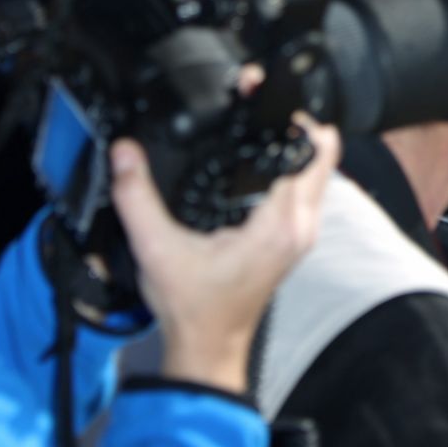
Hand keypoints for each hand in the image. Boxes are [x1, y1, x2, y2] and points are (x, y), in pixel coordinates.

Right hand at [110, 115, 338, 394]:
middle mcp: (301, 226)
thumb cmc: (193, 309)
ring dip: (294, 146)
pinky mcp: (294, 239)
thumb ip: (136, 196)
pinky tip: (257, 163)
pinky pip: (307, 189)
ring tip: (256, 129)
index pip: (311, 150)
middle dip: (294, 124)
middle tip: (258, 109)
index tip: (264, 98)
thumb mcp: (156, 248)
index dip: (293, 115)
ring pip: (318, 170)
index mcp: (279, 223)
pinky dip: (290, 169)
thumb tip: (125, 152)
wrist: (206, 347)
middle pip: (322, 153)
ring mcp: (302, 233)